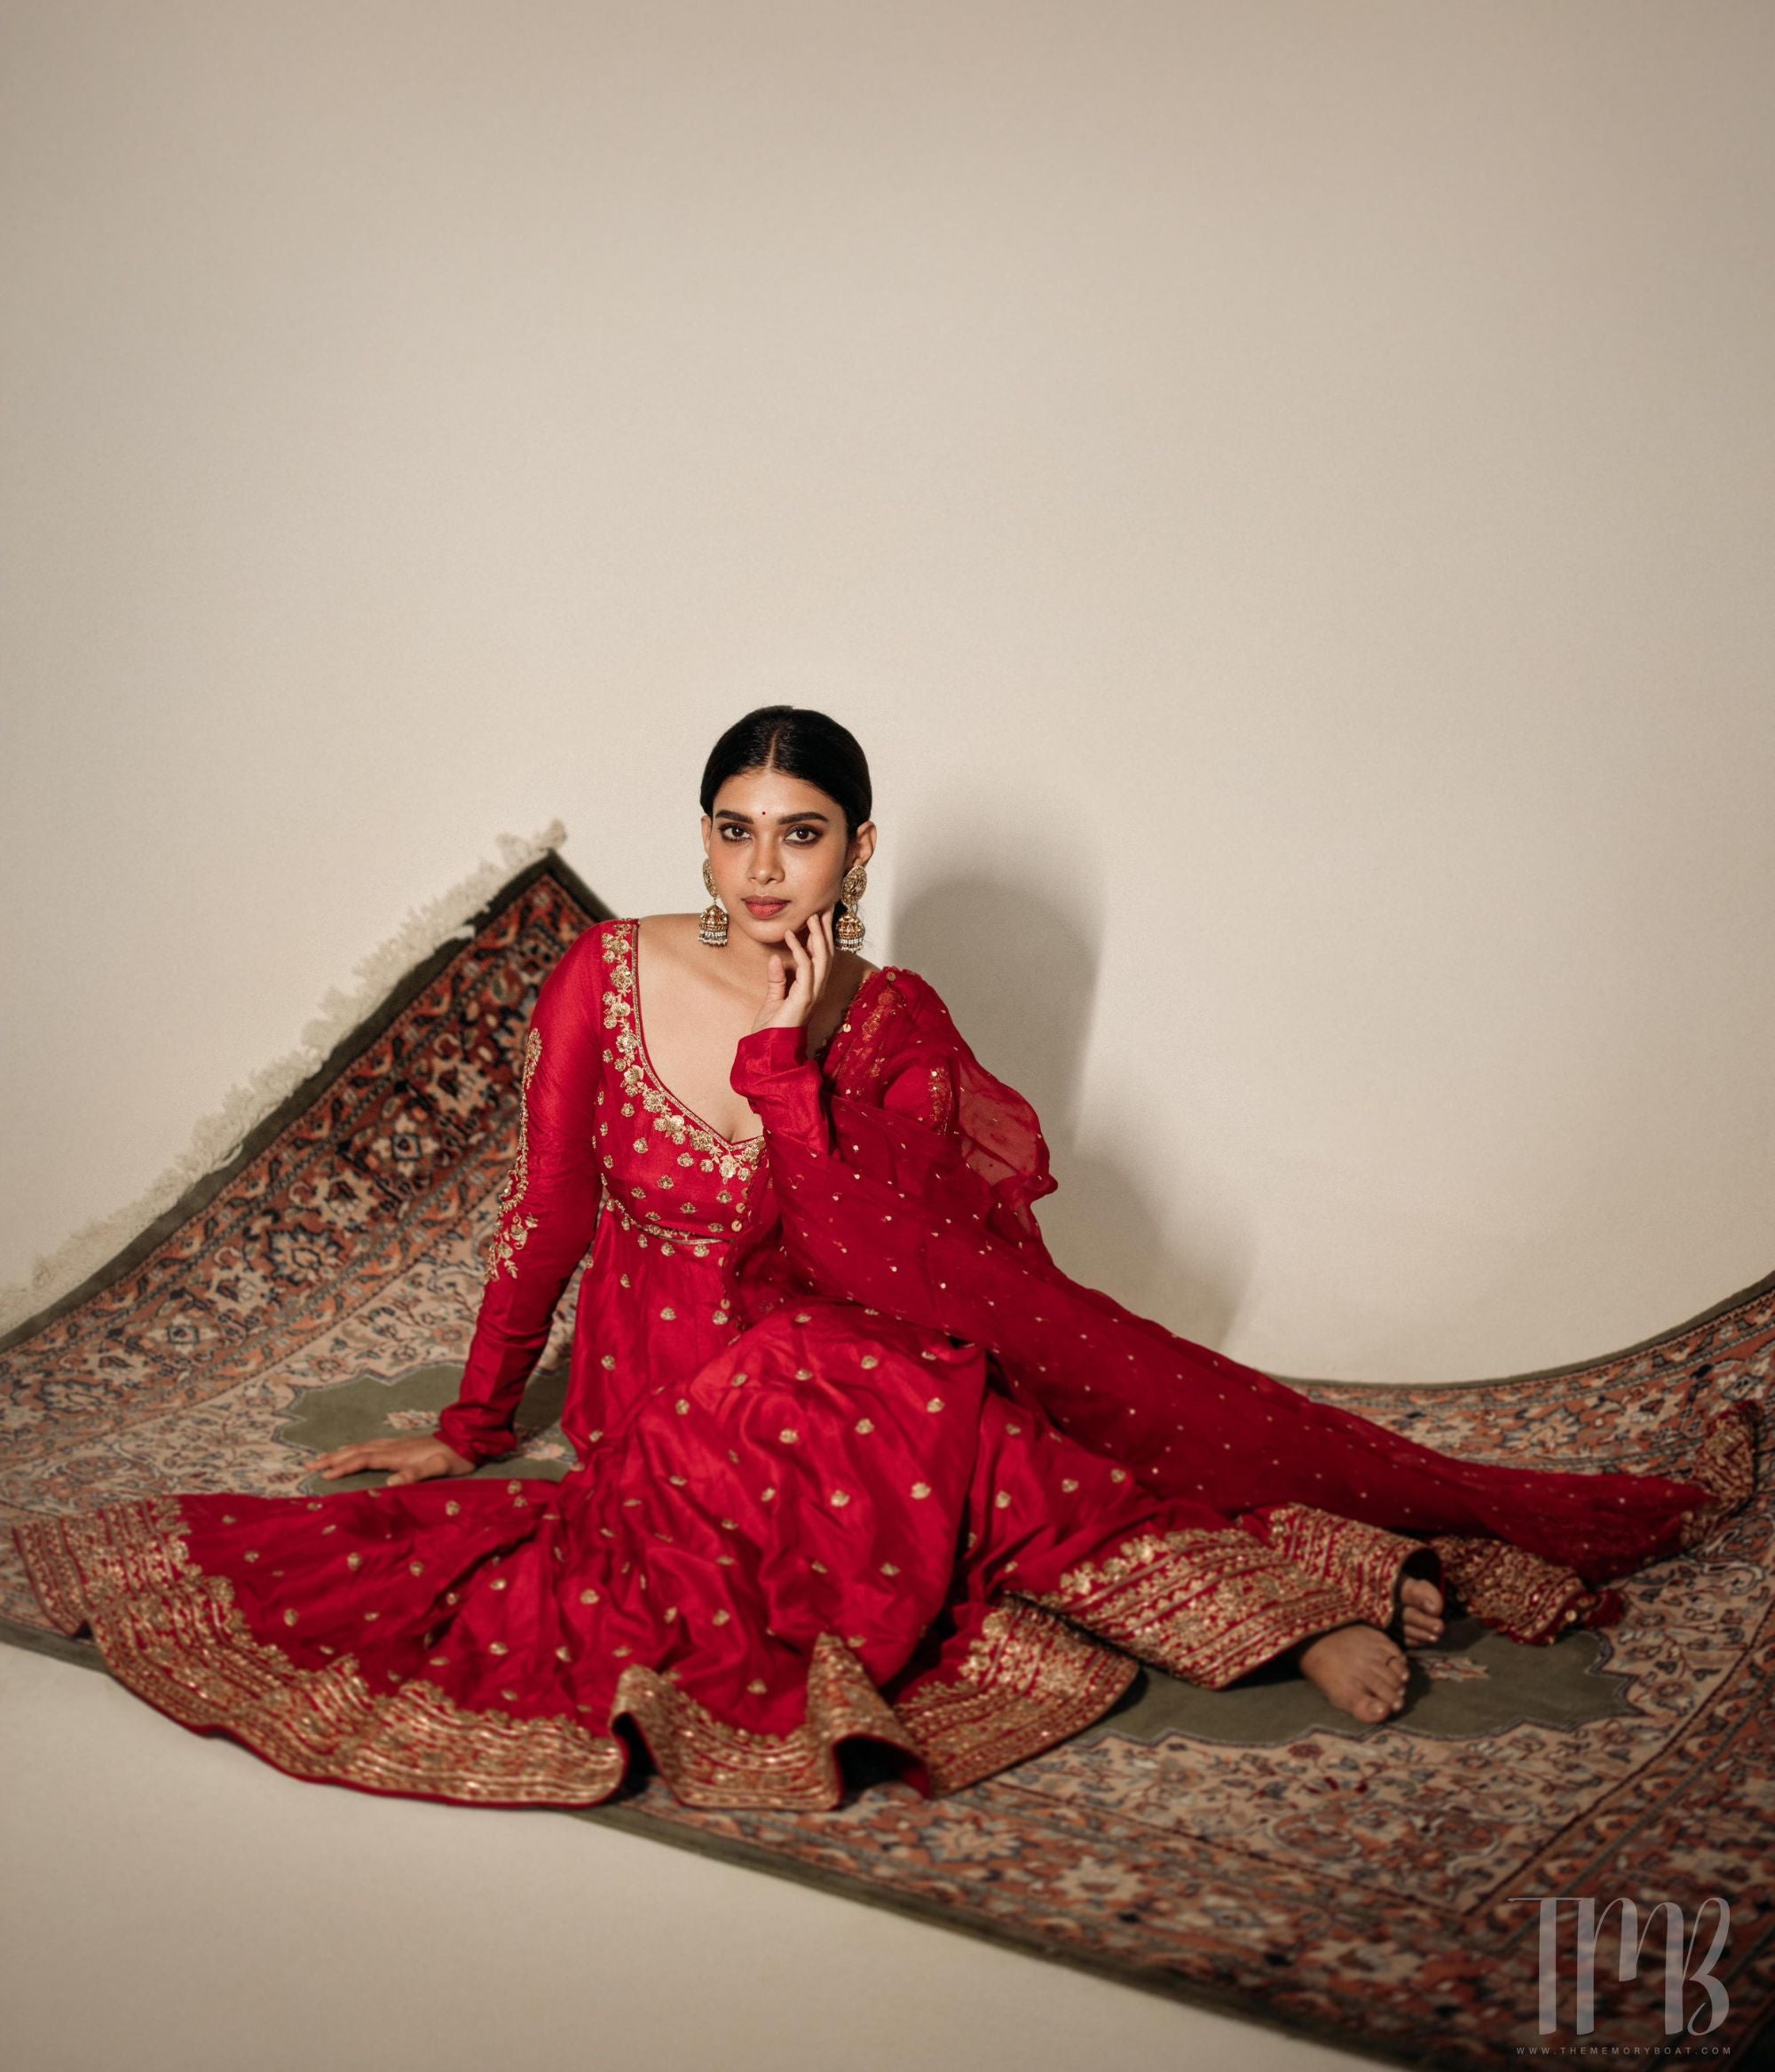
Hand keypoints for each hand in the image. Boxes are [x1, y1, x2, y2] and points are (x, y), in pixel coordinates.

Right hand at [307, 1436, 476, 1486]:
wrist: (467, 1439)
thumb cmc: (455, 1458)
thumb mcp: (440, 1468)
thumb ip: (416, 1474)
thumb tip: (390, 1483)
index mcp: (398, 1454)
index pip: (364, 1459)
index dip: (344, 1467)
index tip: (324, 1475)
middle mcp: (393, 1447)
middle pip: (356, 1451)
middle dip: (332, 1458)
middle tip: (309, 1465)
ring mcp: (395, 1445)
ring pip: (360, 1447)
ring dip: (339, 1453)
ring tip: (320, 1459)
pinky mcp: (399, 1445)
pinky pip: (368, 1446)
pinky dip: (353, 1450)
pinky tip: (349, 1452)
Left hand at [748, 904, 834, 1036]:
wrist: (767, 1049)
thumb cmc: (771, 1029)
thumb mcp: (773, 999)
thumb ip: (777, 980)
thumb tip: (776, 959)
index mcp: (812, 989)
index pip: (822, 958)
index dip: (823, 937)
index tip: (820, 917)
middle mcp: (817, 990)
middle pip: (828, 954)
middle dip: (826, 931)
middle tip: (823, 909)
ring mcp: (813, 994)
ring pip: (822, 958)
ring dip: (817, 935)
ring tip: (811, 916)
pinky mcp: (804, 998)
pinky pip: (805, 968)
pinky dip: (798, 950)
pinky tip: (790, 936)